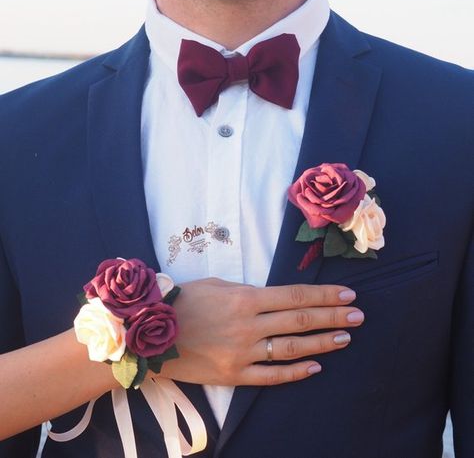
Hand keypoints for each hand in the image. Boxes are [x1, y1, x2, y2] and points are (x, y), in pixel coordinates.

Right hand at [159, 278, 363, 385]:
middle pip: (301, 321)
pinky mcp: (234, 375)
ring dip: (323, 343)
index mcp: (245, 299)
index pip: (295, 296)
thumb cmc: (183, 301)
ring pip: (292, 349)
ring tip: (346, 338)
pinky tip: (315, 366)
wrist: (149, 334)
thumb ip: (248, 292)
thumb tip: (275, 298)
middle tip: (359, 315)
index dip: (324, 295)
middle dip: (334, 317)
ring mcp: (243, 354)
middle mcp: (249, 326)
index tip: (347, 294)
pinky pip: (271, 376)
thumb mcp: (216, 285)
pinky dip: (295, 372)